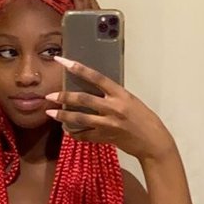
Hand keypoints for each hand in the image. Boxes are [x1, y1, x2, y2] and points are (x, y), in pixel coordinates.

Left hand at [45, 57, 174, 162]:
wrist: (153, 142)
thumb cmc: (144, 119)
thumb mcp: (131, 101)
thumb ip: (113, 95)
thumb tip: (95, 90)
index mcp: (121, 94)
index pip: (96, 77)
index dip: (78, 68)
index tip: (63, 61)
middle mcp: (113, 108)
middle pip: (83, 99)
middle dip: (64, 97)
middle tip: (50, 96)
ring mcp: (108, 124)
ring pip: (80, 118)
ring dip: (63, 116)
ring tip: (51, 113)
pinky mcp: (105, 138)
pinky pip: (84, 135)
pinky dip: (74, 133)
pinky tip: (66, 129)